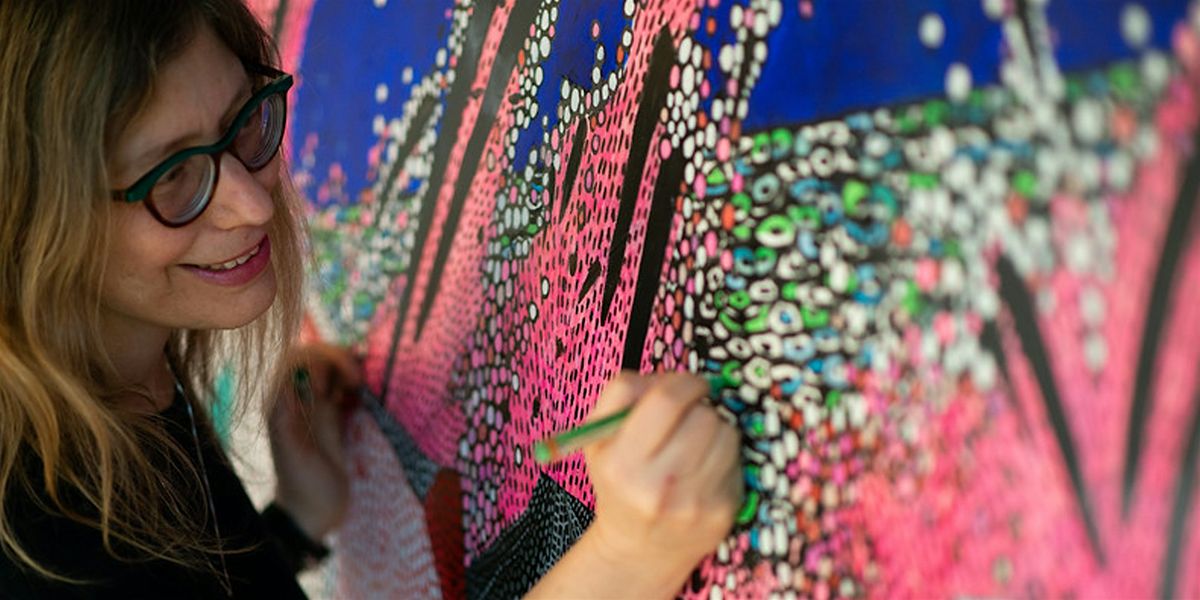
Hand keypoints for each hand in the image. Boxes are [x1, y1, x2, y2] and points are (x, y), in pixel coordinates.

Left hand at [268, 341, 361, 539]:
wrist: (314, 513)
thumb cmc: (302, 487)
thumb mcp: (292, 455)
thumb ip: (287, 418)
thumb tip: (293, 380)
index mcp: (281, 404)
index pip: (295, 360)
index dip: (316, 363)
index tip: (329, 388)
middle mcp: (298, 399)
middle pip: (315, 356)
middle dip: (337, 359)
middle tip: (357, 382)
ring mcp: (317, 405)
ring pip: (331, 365)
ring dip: (349, 366)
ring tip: (360, 386)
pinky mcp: (335, 415)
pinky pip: (345, 383)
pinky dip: (357, 380)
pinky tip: (363, 394)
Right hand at [579, 372, 742, 595]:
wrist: (638, 551)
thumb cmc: (620, 483)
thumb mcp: (599, 440)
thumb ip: (620, 395)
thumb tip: (665, 376)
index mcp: (621, 462)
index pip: (666, 400)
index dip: (684, 382)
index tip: (689, 385)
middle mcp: (657, 486)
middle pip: (702, 416)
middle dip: (700, 407)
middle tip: (691, 415)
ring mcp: (693, 502)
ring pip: (725, 433)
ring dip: (715, 428)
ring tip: (696, 443)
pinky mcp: (722, 511)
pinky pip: (737, 459)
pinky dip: (725, 455)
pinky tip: (706, 468)